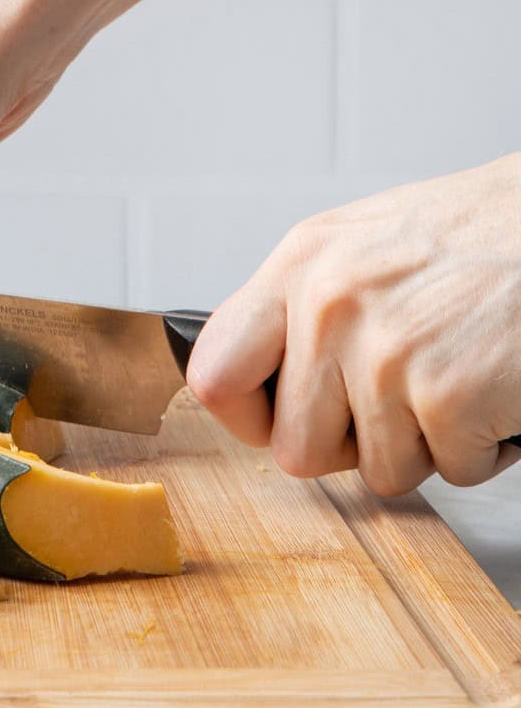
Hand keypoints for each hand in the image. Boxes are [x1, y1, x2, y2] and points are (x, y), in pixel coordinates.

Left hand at [186, 154, 520, 494]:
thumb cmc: (482, 234)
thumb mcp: (362, 245)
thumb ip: (302, 308)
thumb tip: (258, 379)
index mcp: (299, 266)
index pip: (213, 375)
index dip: (246, 418)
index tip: (278, 418)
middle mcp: (330, 307)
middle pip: (294, 451)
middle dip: (350, 446)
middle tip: (395, 405)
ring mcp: (386, 353)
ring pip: (377, 472)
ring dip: (424, 446)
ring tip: (454, 382)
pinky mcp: (449, 394)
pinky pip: (449, 473)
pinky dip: (481, 449)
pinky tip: (494, 392)